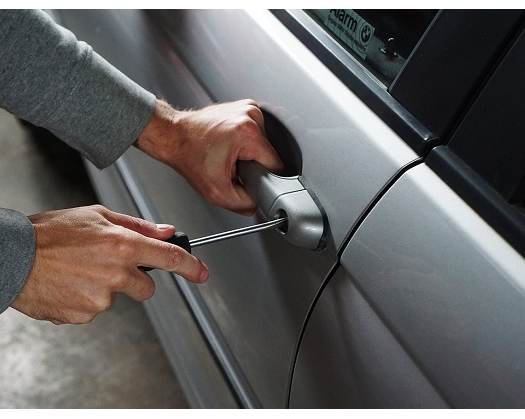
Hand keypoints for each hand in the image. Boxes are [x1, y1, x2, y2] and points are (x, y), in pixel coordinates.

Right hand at [11, 205, 207, 323]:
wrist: (12, 257)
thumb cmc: (50, 233)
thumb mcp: (97, 216)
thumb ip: (137, 226)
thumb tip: (166, 231)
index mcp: (123, 245)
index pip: (170, 258)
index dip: (191, 267)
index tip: (201, 274)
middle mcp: (116, 273)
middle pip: (147, 288)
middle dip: (135, 279)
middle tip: (108, 265)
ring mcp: (100, 298)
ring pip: (117, 298)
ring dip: (105, 288)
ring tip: (79, 271)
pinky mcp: (84, 315)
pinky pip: (94, 309)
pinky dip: (85, 299)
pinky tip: (69, 284)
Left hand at [137, 99, 283, 214]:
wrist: (173, 136)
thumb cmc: (189, 156)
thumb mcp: (217, 192)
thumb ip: (244, 204)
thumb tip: (258, 204)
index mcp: (248, 133)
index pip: (276, 164)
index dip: (263, 177)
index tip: (247, 178)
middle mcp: (251, 116)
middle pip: (269, 153)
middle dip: (253, 164)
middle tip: (232, 166)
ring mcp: (248, 108)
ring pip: (263, 143)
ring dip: (250, 153)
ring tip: (229, 154)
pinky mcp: (245, 107)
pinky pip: (256, 133)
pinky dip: (246, 142)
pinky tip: (230, 144)